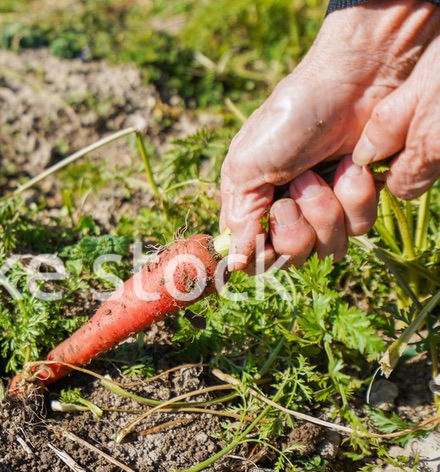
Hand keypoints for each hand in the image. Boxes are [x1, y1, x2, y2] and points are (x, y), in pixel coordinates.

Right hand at [220, 1, 439, 270]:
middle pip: (292, 259)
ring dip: (326, 209)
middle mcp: (288, 214)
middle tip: (297, 186)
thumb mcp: (246, 166)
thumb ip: (240, 218)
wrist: (348, 85)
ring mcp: (326, 210)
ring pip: (328, 248)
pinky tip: (349, 166)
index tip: (266, 234)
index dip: (262, 254)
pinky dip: (355, 196)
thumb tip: (234, 263)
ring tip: (321, 171)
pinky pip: (360, 227)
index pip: (254, 257)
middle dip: (295, 227)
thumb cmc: (287, 120)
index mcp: (253, 206)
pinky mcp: (360, 201)